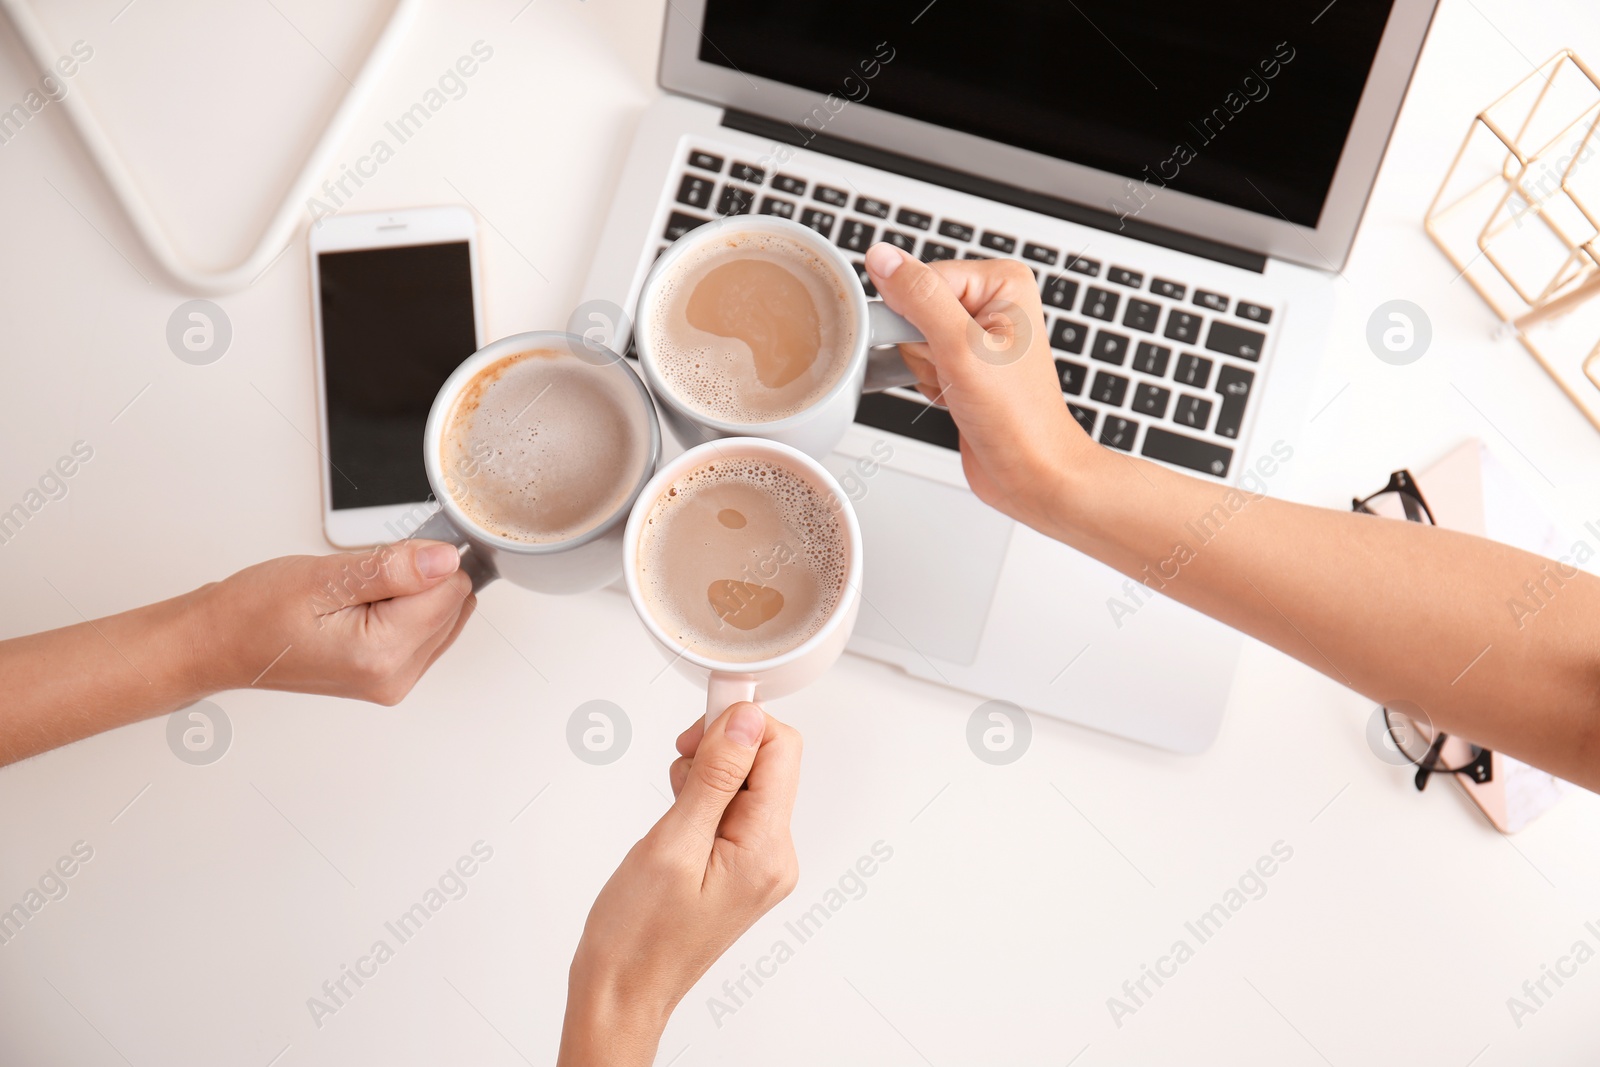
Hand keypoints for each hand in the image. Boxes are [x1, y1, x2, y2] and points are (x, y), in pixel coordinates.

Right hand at [195, 540, 475, 703]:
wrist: (218, 645)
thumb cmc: (253, 614)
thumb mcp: (324, 577)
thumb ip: (394, 568)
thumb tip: (446, 559)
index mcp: (382, 655)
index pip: (450, 590)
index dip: (421, 561)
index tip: (382, 559)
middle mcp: (394, 677)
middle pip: (452, 604)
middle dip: (418, 579)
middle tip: (360, 579)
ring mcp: (393, 681)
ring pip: (443, 616)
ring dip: (411, 594)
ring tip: (356, 594)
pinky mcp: (388, 676)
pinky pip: (425, 630)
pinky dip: (404, 609)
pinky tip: (363, 606)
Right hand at [559, 703, 801, 1066]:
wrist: (622, 988)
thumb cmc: (637, 935)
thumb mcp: (672, 842)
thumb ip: (715, 777)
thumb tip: (744, 721)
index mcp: (767, 851)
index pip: (781, 750)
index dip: (738, 726)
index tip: (696, 729)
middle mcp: (775, 857)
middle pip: (767, 763)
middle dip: (719, 753)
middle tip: (677, 776)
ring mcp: (760, 863)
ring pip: (748, 782)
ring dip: (707, 778)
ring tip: (673, 812)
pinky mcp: (742, 865)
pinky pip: (735, 809)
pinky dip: (703, 800)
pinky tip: (678, 823)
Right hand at [864, 243, 1096, 535]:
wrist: (1031, 473)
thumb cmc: (1019, 417)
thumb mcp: (962, 348)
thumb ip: (919, 297)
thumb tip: (884, 258)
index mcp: (1002, 282)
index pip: (923, 277)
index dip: (917, 316)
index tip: (936, 346)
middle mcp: (991, 303)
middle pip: (915, 307)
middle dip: (923, 347)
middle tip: (955, 371)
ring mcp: (976, 336)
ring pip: (912, 338)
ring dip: (925, 369)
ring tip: (959, 388)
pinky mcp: (963, 364)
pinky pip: (918, 361)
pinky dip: (927, 383)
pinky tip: (954, 396)